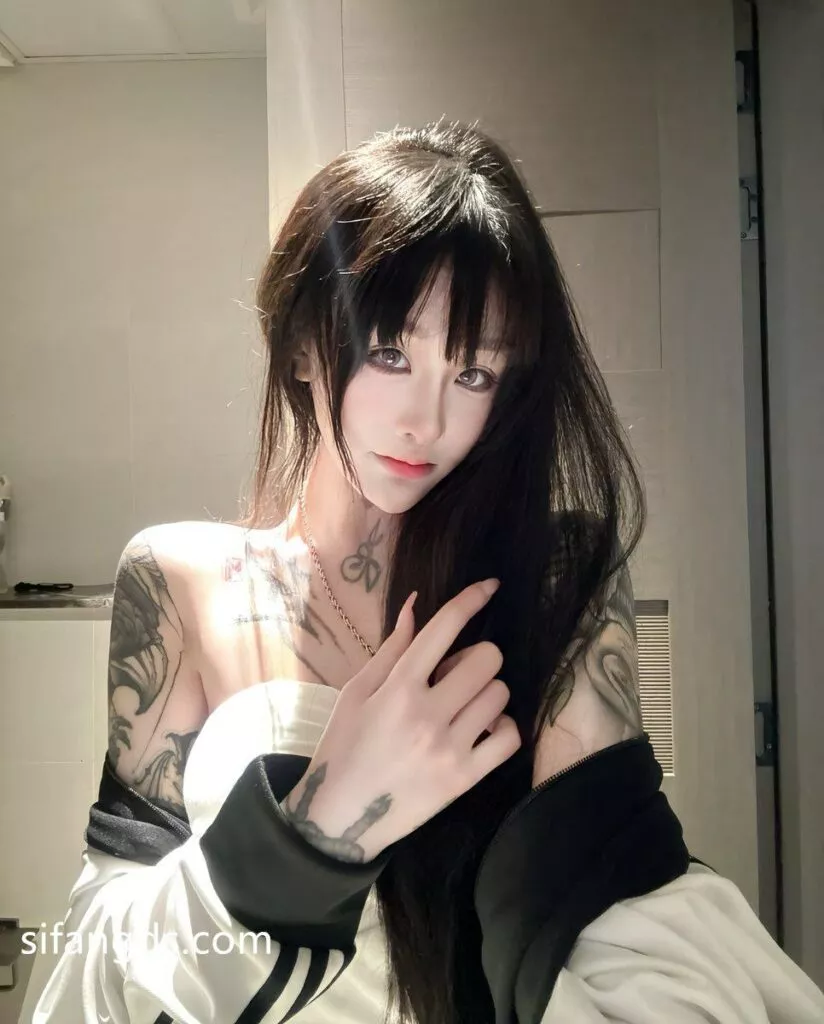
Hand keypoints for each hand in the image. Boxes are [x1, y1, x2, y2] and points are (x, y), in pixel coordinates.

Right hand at [281, 580, 521, 861]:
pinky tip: (481, 730)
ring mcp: (449, 747)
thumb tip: (416, 606)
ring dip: (486, 693)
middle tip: (454, 676)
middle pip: (488, 659)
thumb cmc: (343, 748)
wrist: (339, 818)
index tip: (491, 586)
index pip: (445, 629)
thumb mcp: (356, 692)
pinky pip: (509, 737)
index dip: (473, 599)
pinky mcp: (464, 778)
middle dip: (477, 658)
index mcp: (398, 687)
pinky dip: (502, 727)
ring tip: (462, 707)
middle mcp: (427, 713)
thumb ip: (391, 649)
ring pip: (500, 695)